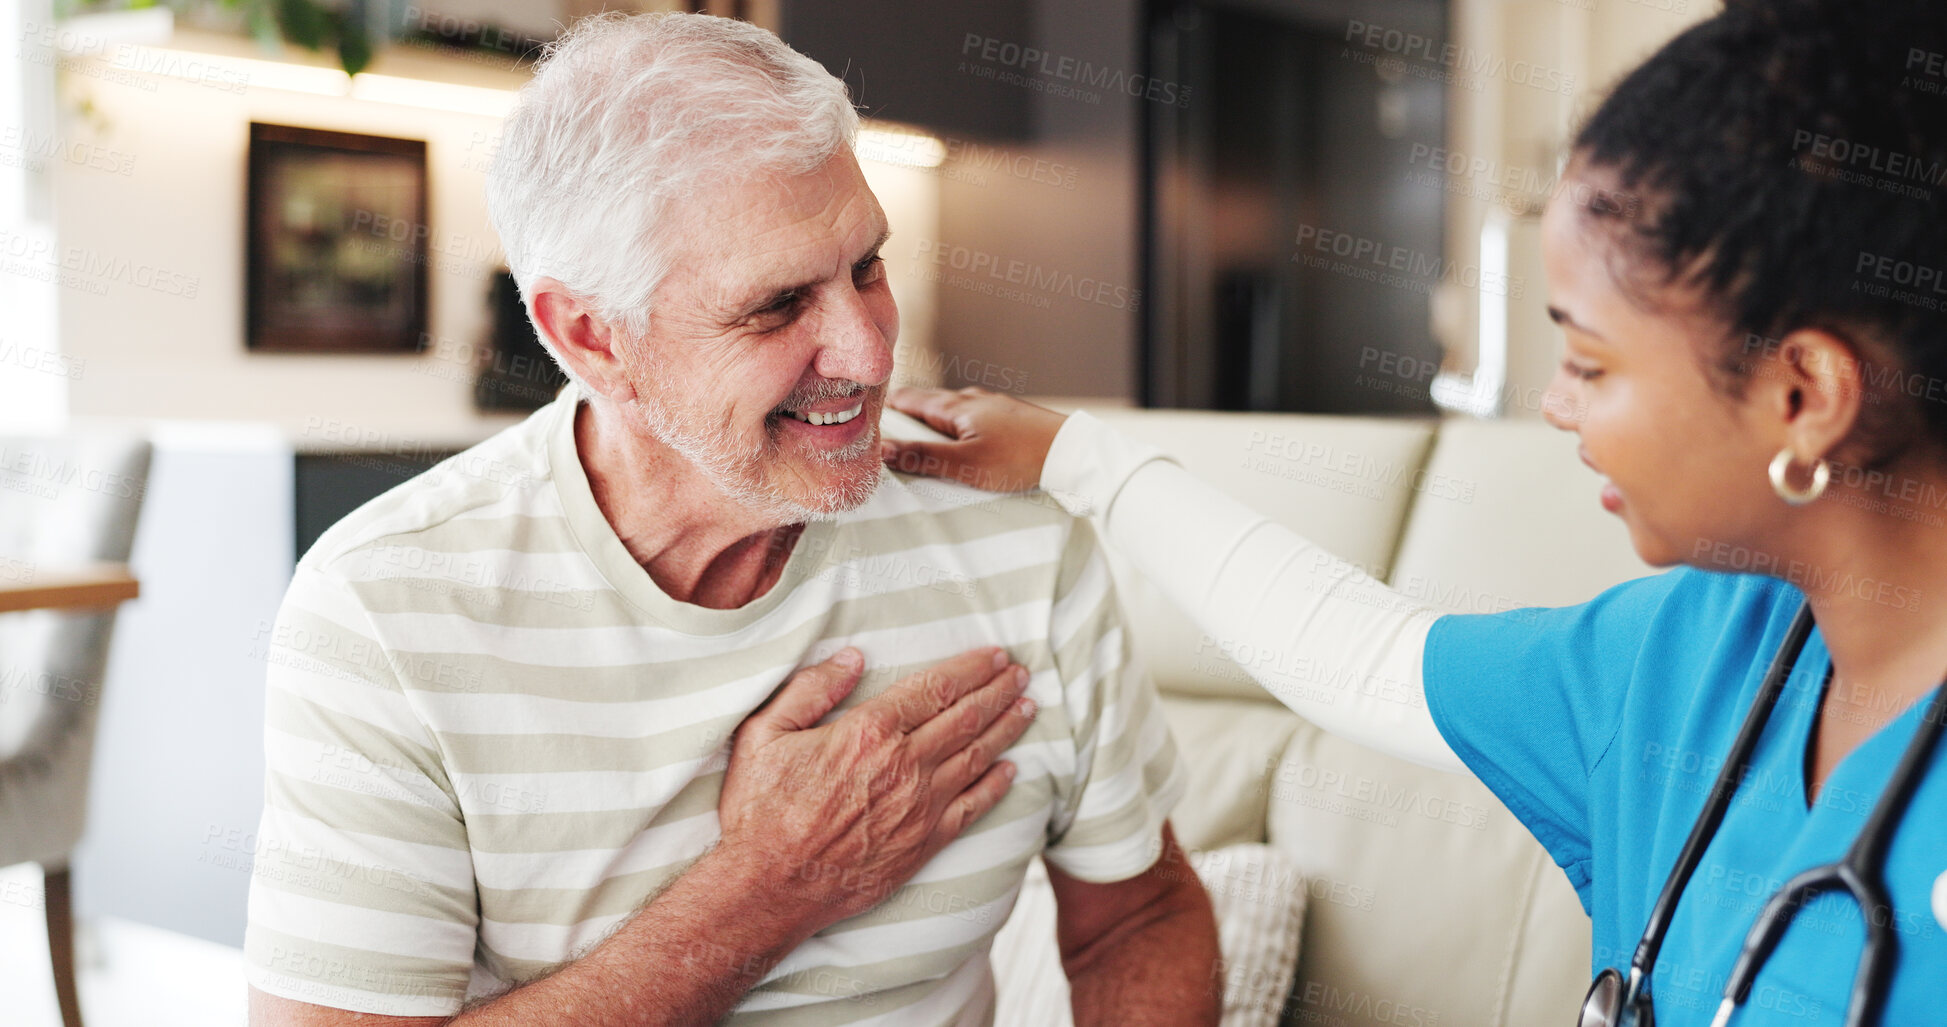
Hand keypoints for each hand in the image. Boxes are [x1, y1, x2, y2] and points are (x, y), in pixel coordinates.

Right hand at [717, 646, 1037, 924]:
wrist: (769, 888)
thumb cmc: (760, 811)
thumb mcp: (764, 734)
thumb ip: (810, 689)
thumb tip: (853, 657)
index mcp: (869, 732)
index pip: (935, 688)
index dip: (971, 668)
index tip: (994, 655)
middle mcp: (904, 766)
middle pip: (966, 718)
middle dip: (999, 691)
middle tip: (1022, 674)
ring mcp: (920, 807)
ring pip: (977, 756)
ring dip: (1006, 728)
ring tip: (1026, 707)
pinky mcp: (925, 843)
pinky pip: (974, 807)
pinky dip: (997, 784)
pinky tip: (1011, 769)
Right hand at [881, 386, 1068, 493]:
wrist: (1072, 451)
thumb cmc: (1019, 459)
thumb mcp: (965, 465)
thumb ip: (923, 457)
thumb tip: (881, 449)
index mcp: (955, 406)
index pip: (909, 398)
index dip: (886, 406)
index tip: (866, 416)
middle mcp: (972, 398)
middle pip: (929, 402)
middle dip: (908, 415)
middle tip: (887, 432)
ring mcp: (993, 405)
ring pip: (953, 409)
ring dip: (935, 422)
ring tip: (922, 440)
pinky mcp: (1010, 416)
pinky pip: (973, 416)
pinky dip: (958, 426)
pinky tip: (964, 440)